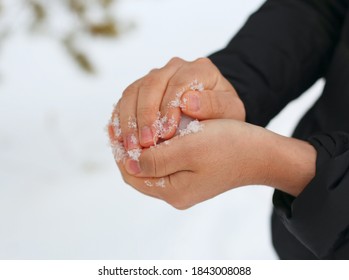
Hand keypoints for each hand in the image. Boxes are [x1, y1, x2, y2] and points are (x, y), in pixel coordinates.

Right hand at [109, 57, 244, 152]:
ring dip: (129, 120)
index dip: (168, 108)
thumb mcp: (230, 112)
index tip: (166, 134)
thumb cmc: (224, 114)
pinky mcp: (141, 89)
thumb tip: (188, 102)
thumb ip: (215, 105)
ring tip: (130, 147)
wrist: (214, 111)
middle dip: (144, 117)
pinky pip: (124, 100)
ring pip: (133, 91)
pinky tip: (118, 138)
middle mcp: (174, 68)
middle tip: (143, 145)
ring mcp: (155, 76)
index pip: (178, 83)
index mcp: (198, 69)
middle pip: (150, 85)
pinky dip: (119, 119)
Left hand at [116, 119, 315, 208]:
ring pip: (149, 165)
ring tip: (134, 124)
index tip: (114, 126)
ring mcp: (183, 184)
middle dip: (127, 148)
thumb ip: (156, 158)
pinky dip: (154, 146)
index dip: (120, 150)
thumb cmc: (230, 145)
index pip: (132, 174)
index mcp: (173, 191)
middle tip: (120, 123)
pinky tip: (153, 129)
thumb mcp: (190, 148)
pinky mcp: (190, 174)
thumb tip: (127, 161)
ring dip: (140, 146)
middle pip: (138, 171)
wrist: (261, 152)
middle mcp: (175, 192)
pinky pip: (162, 161)